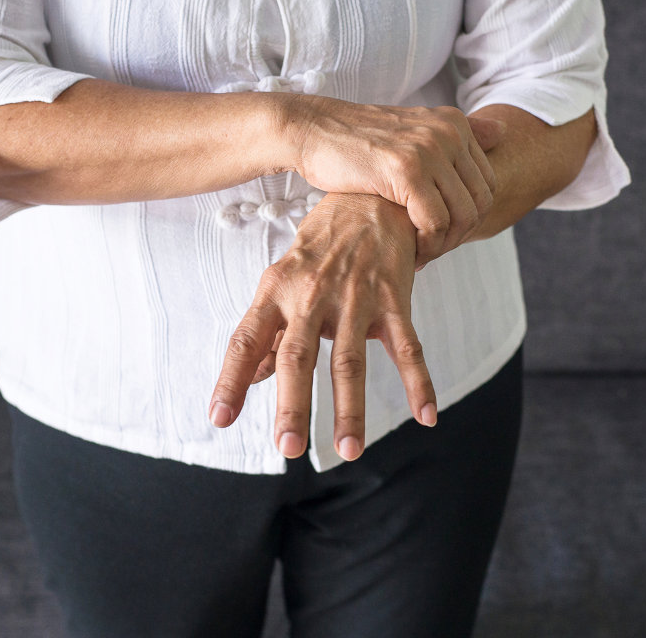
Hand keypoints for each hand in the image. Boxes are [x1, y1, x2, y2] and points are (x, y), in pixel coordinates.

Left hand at [207, 193, 435, 461]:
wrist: (372, 196)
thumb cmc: (321, 246)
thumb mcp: (283, 281)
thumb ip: (269, 332)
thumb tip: (252, 377)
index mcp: (276, 291)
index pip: (246, 340)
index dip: (232, 379)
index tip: (220, 418)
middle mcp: (311, 295)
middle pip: (299, 356)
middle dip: (293, 404)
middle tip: (288, 448)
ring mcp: (355, 297)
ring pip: (350, 360)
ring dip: (349, 408)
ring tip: (349, 449)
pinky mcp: (393, 298)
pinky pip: (407, 347)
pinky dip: (418, 382)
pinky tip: (425, 416)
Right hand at [279, 95, 504, 266]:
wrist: (312, 131)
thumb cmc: (357, 142)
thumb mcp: (412, 131)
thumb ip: (457, 136)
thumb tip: (502, 130)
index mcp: (453, 123)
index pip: (487, 184)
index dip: (468, 219)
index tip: (440, 234)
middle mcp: (447, 132)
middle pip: (480, 202)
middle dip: (459, 235)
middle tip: (431, 249)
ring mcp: (429, 148)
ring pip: (462, 216)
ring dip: (443, 245)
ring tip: (420, 253)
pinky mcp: (406, 169)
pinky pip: (435, 222)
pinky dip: (426, 244)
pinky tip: (409, 250)